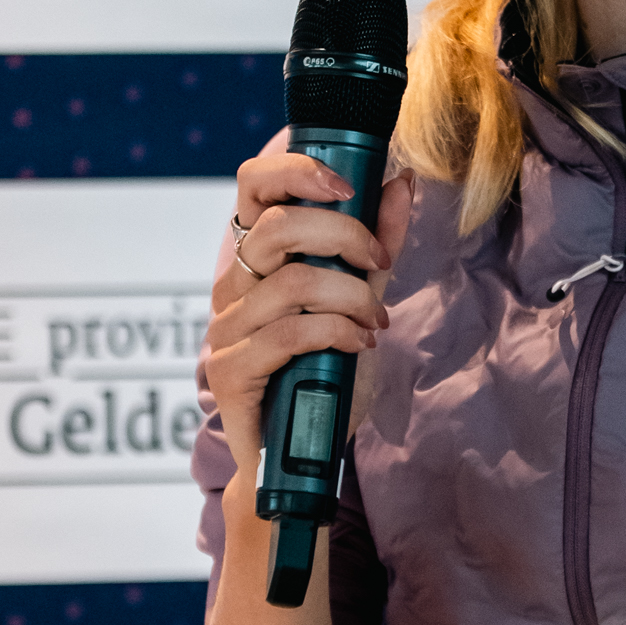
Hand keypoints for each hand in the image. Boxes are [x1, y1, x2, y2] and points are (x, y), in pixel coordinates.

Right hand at [208, 152, 412, 479]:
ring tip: (374, 323)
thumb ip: (376, 246)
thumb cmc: (326, 374)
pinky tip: (359, 346)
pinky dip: (337, 332)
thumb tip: (399, 181)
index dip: (298, 170)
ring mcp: (226, 328)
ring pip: (292, 282)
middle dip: (343, 235)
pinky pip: (289, 334)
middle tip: (378, 262)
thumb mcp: (360, 302)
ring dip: (351, 297)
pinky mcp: (230, 370)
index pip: (254, 185)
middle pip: (277, 227)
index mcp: (256, 258)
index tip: (349, 187)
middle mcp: (233, 286)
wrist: (304, 453)